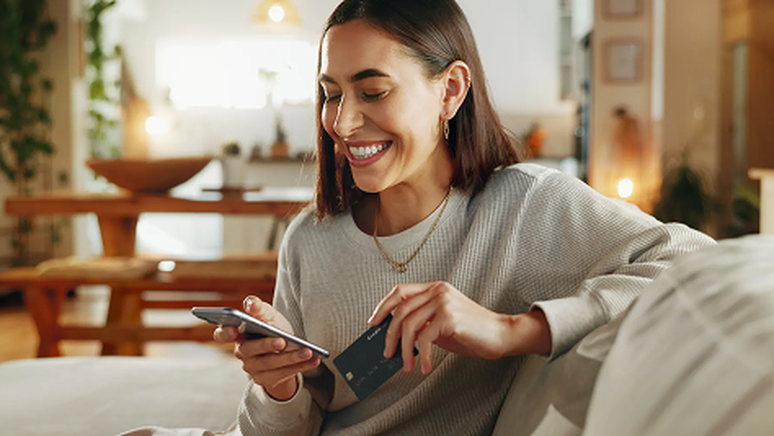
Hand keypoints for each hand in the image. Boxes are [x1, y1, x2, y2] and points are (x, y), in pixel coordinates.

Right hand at [213, 296, 319, 400]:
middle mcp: (242, 353)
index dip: (226, 333)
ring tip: (308, 351)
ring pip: (270, 363)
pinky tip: (313, 359)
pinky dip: (300, 366)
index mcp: (237, 333)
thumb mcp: (270, 316)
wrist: (286, 349)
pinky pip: (283, 374)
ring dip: (291, 358)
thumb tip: (251, 303)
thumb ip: (260, 309)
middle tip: (282, 341)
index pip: (222, 334)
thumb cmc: (273, 328)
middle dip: (267, 345)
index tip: (234, 330)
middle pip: (250, 350)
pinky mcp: (265, 380)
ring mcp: (252, 368)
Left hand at [368, 282, 551, 374]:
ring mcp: (443, 302)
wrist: (501, 335)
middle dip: (390, 335)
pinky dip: (423, 356)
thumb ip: (421, 324)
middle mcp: (438, 290)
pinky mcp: (450, 317)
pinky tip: (426, 367)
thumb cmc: (471, 332)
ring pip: (409, 325)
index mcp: (435, 288)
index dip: (383, 306)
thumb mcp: (441, 325)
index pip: (400, 291)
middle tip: (388, 353)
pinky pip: (425, 338)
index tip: (373, 323)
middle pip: (400, 310)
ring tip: (407, 365)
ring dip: (404, 350)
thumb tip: (395, 338)